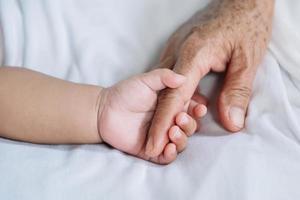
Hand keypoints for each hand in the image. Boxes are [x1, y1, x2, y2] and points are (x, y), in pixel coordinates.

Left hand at [98, 69, 206, 163]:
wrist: (104, 110)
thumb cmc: (125, 93)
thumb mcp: (146, 80)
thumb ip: (163, 76)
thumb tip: (183, 77)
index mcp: (172, 106)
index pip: (192, 110)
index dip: (198, 110)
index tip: (199, 107)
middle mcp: (169, 122)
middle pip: (189, 128)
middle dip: (189, 125)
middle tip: (179, 118)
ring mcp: (162, 137)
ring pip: (181, 143)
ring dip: (182, 138)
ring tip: (172, 131)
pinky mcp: (152, 150)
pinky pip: (167, 157)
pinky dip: (171, 154)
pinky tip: (169, 147)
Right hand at [145, 0, 273, 156]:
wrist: (240, 1)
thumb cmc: (246, 26)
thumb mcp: (248, 60)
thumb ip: (237, 92)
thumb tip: (230, 123)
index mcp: (194, 54)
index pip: (174, 95)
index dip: (163, 122)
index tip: (154, 143)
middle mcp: (177, 52)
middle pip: (162, 93)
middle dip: (158, 121)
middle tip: (156, 143)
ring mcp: (174, 49)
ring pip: (162, 85)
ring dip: (165, 108)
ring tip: (170, 129)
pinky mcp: (176, 49)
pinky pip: (168, 76)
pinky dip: (172, 94)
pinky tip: (182, 104)